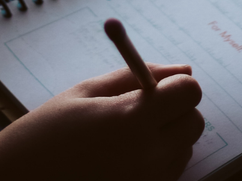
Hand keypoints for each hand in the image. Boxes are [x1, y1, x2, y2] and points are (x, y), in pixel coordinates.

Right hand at [0, 64, 203, 180]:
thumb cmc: (46, 133)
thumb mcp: (86, 91)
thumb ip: (138, 76)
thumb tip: (184, 70)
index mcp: (131, 120)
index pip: (189, 92)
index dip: (173, 84)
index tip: (151, 86)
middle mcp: (148, 156)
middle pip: (194, 121)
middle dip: (175, 109)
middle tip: (139, 109)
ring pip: (186, 147)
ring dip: (168, 135)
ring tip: (125, 137)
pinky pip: (171, 171)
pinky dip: (159, 159)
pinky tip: (124, 157)